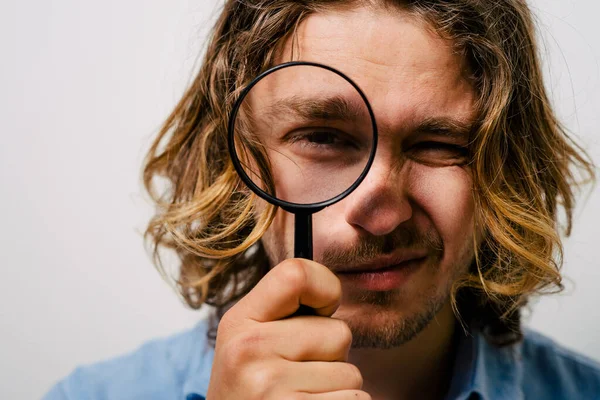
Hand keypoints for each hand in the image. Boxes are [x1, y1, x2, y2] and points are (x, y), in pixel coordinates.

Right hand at [206, 258, 370, 398]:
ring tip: (301, 394)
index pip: (297, 274)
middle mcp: (249, 349)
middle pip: (339, 332)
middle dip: (331, 355)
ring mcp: (269, 387)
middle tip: (299, 374)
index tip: (322, 310)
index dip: (327, 288)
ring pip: (351, 373)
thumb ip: (284, 312)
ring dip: (336, 387)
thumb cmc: (251, 386)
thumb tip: (334, 287)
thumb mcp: (249, 341)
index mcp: (239, 321)